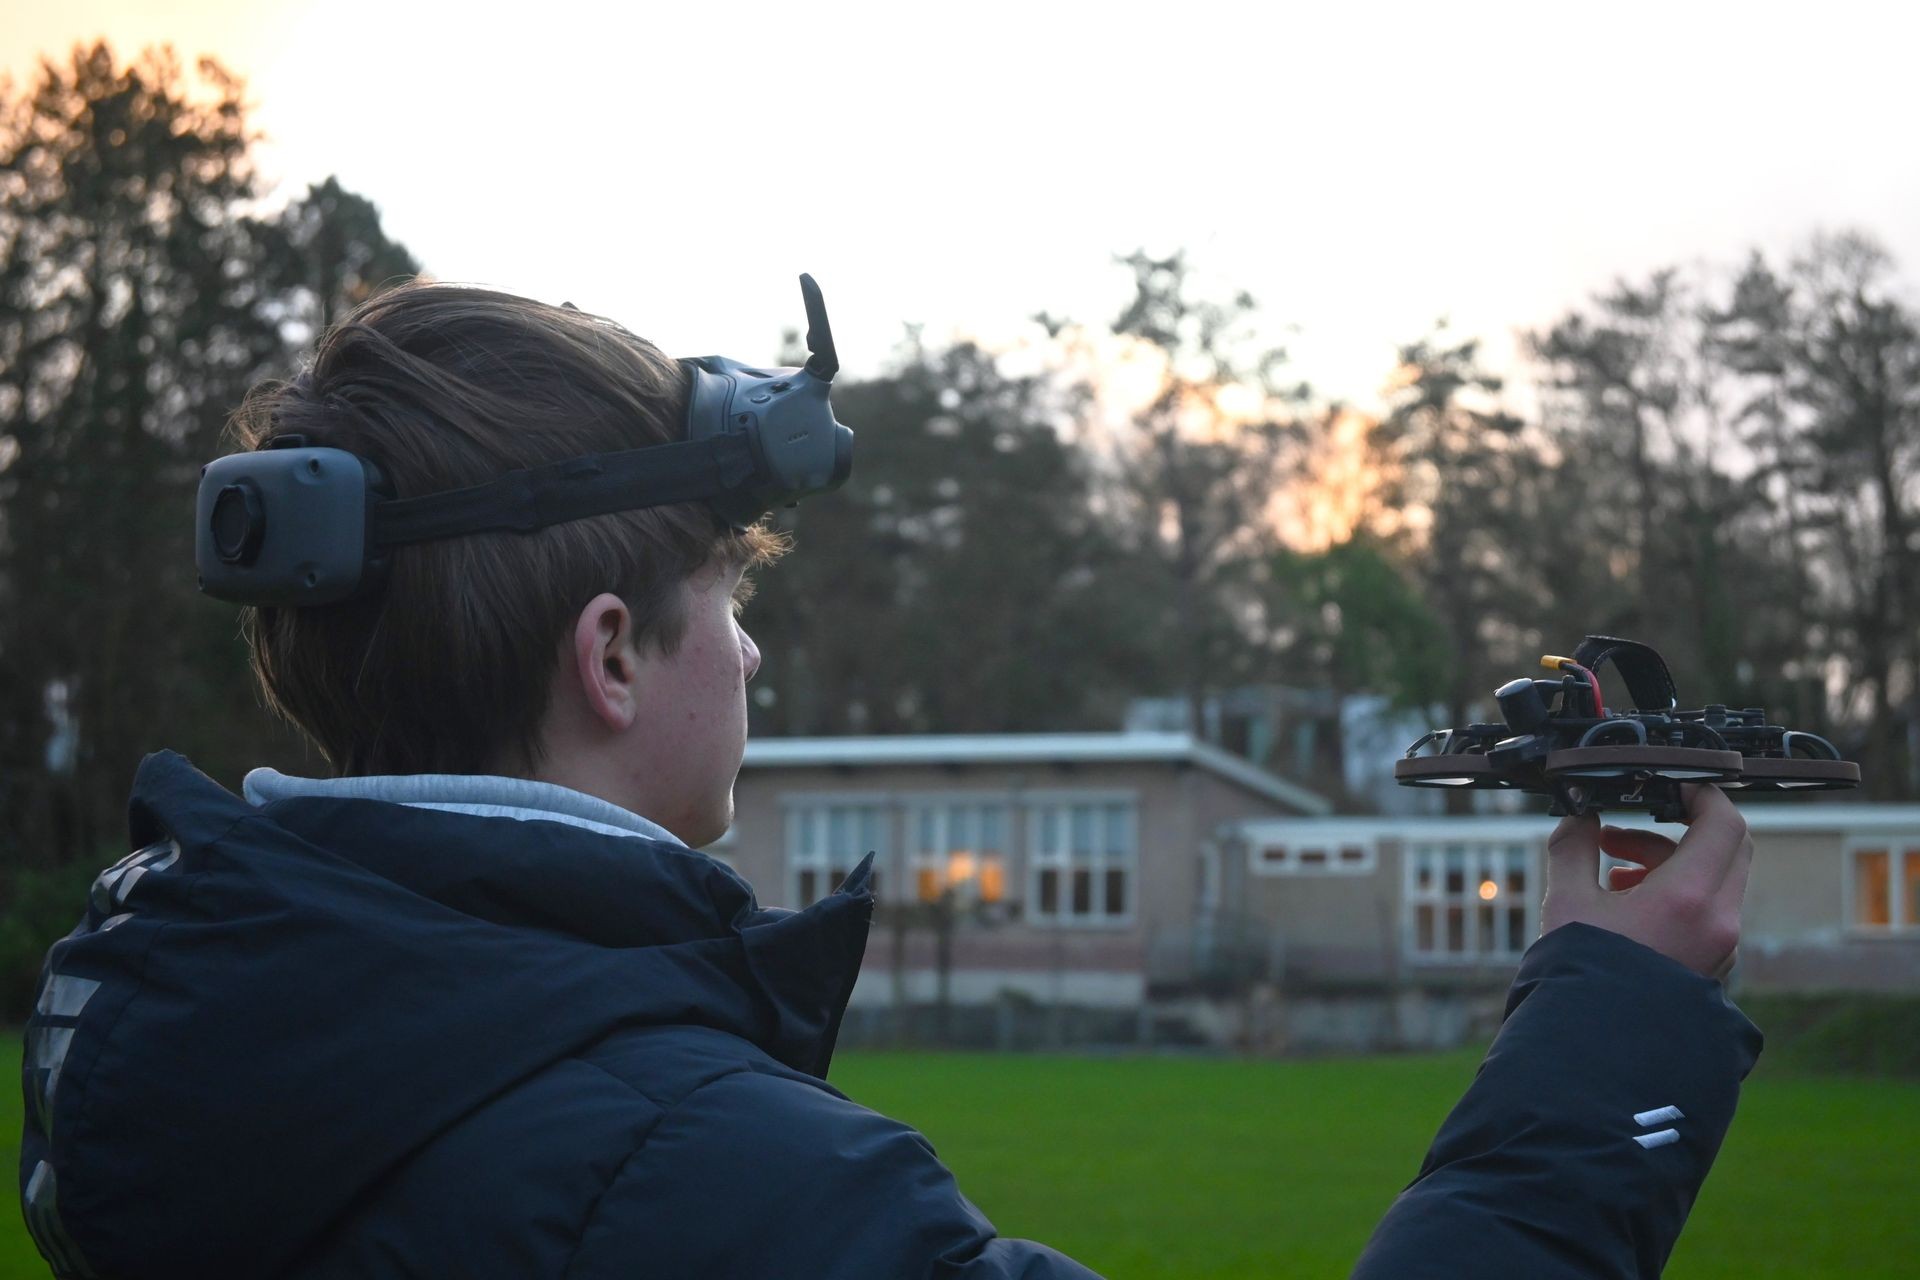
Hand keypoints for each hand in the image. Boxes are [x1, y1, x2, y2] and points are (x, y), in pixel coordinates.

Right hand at [1542, 784, 1752, 979]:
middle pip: (1727, 848)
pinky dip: (1677, 895)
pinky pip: (1708, 912)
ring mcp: (1722, 948)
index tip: (1667, 787)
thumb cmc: (1581, 977)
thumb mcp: (1566, 901)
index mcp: (1690, 897)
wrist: (1596, 1052)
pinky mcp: (1713, 967)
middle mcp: (1719, 921)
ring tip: (1612, 872)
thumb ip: (1574, 847)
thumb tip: (1579, 817)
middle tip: (1625, 833)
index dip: (1699, 794)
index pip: (1723, 821)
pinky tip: (1628, 906)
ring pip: (1714, 881)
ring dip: (1669, 864)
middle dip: (1676, 831)